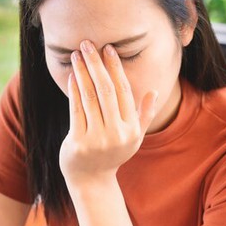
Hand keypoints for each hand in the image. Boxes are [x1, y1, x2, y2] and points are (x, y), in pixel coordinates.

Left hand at [59, 40, 156, 186]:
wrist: (91, 181)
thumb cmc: (113, 154)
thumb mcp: (133, 138)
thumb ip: (143, 115)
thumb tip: (153, 92)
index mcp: (131, 130)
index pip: (124, 92)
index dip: (116, 68)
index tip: (108, 49)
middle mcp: (116, 134)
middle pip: (106, 91)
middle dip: (96, 65)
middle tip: (87, 44)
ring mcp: (97, 140)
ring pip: (89, 98)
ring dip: (82, 73)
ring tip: (76, 55)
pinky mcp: (78, 144)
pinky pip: (76, 110)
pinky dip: (73, 91)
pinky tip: (72, 76)